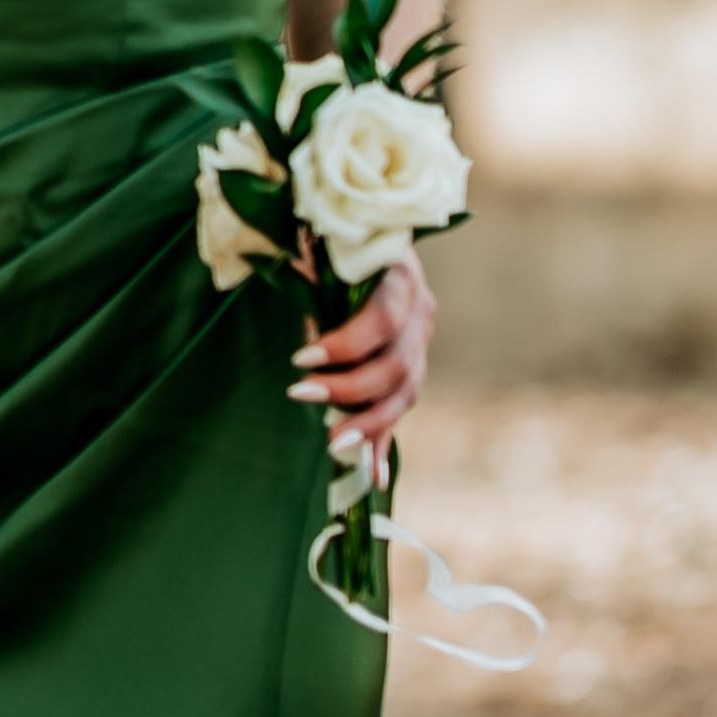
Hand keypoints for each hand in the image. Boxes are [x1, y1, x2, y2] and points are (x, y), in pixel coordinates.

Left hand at [298, 255, 434, 454]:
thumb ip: (311, 263)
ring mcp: (421, 346)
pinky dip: (384, 444)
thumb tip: (294, 277)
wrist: (371, 241)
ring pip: (404, 395)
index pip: (384, 320)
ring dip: (368, 423)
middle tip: (300, 395)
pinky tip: (375, 479)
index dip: (346, 343)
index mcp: (403, 277)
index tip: (301, 357)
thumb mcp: (323, 241)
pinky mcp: (409, 370)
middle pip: (397, 366)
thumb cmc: (335, 238)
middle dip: (349, 388)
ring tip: (331, 444)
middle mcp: (421, 315)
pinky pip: (398, 411)